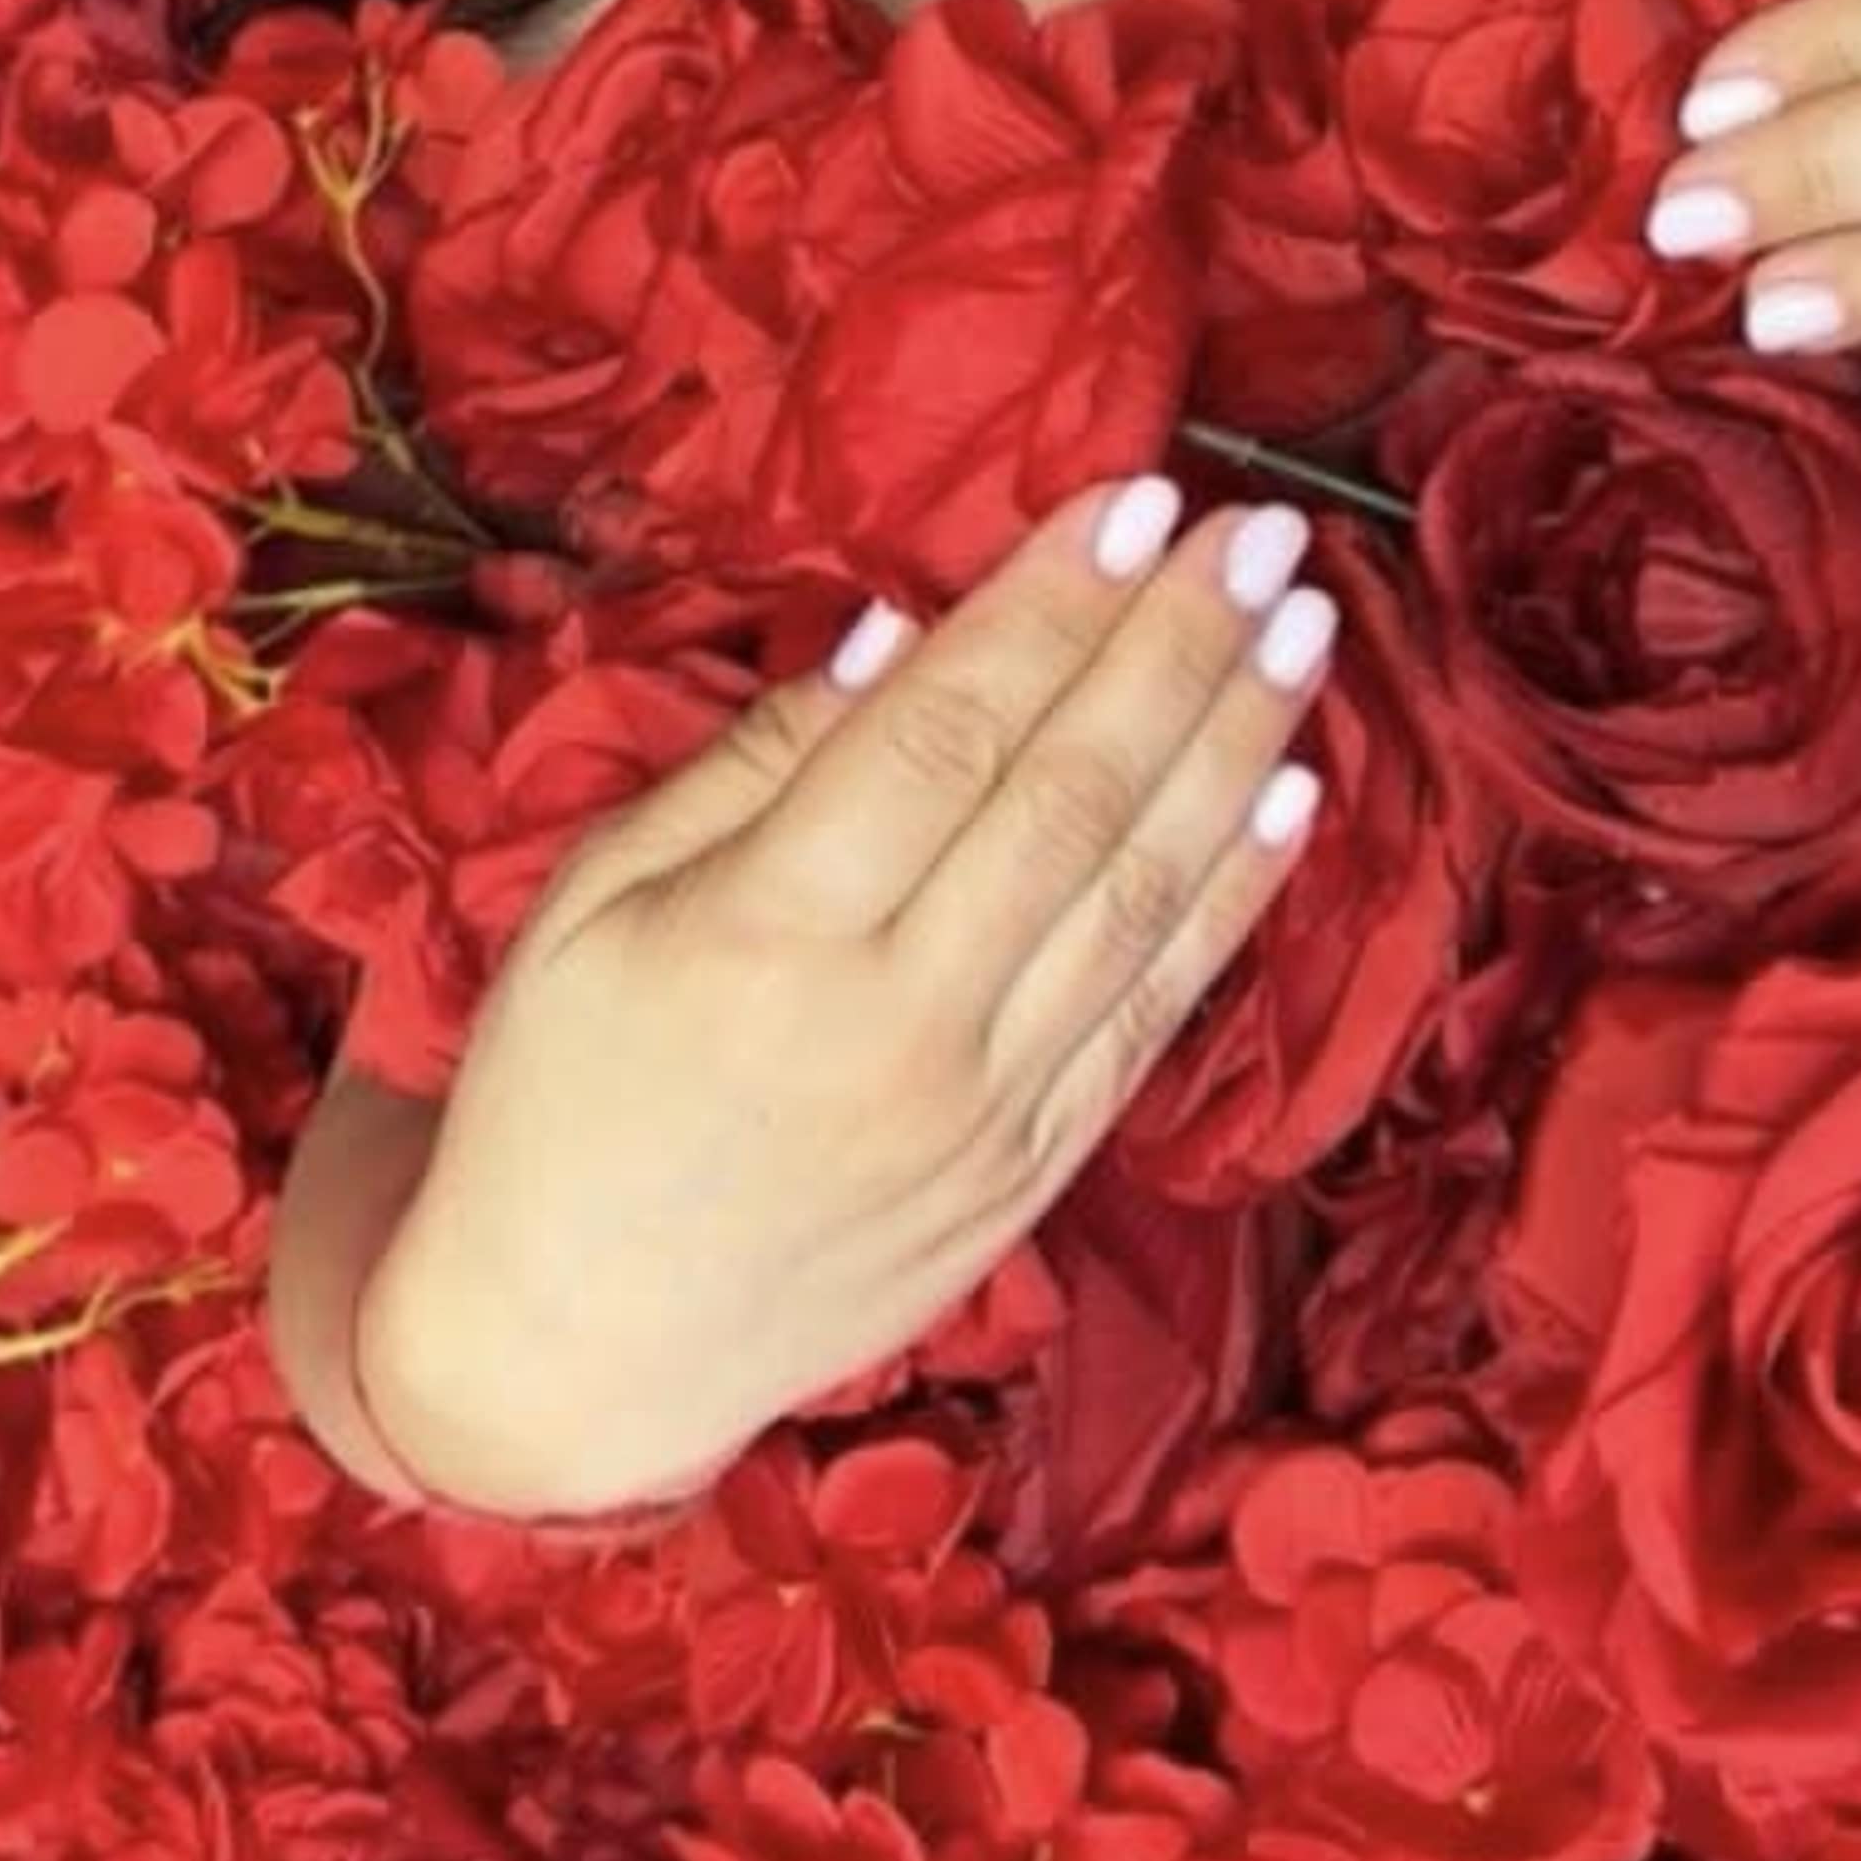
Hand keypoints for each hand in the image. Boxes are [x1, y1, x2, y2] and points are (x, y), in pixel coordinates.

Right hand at [352, 469, 1338, 1518]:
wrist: (570, 1363)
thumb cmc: (554, 1103)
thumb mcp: (587, 906)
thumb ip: (750, 766)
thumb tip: (904, 634)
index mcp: (765, 935)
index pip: (946, 731)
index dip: (1053, 606)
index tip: (1137, 497)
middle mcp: (893, 1022)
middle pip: (1069, 796)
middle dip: (1177, 644)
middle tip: (1260, 526)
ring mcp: (980, 1110)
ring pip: (1139, 895)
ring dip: (1235, 745)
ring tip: (1305, 622)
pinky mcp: (1028, 1177)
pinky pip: (1154, 1014)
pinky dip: (1233, 901)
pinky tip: (1289, 798)